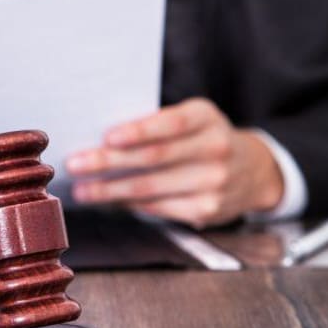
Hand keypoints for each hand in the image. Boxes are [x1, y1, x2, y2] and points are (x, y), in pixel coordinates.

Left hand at [66, 98, 283, 227]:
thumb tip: (102, 140)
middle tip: (75, 164)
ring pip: (150, 188)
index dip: (139, 131)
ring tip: (82, 190)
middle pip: (153, 158)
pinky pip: (157, 207)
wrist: (253, 171)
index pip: (172, 124)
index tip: (107, 137)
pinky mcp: (206, 210)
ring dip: (109, 190)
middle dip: (108, 162)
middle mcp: (215, 149)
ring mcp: (214, 183)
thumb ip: (156, 125)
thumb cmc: (202, 139)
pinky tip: (107, 201)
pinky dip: (128, 204)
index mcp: (207, 117)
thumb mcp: (191, 120)